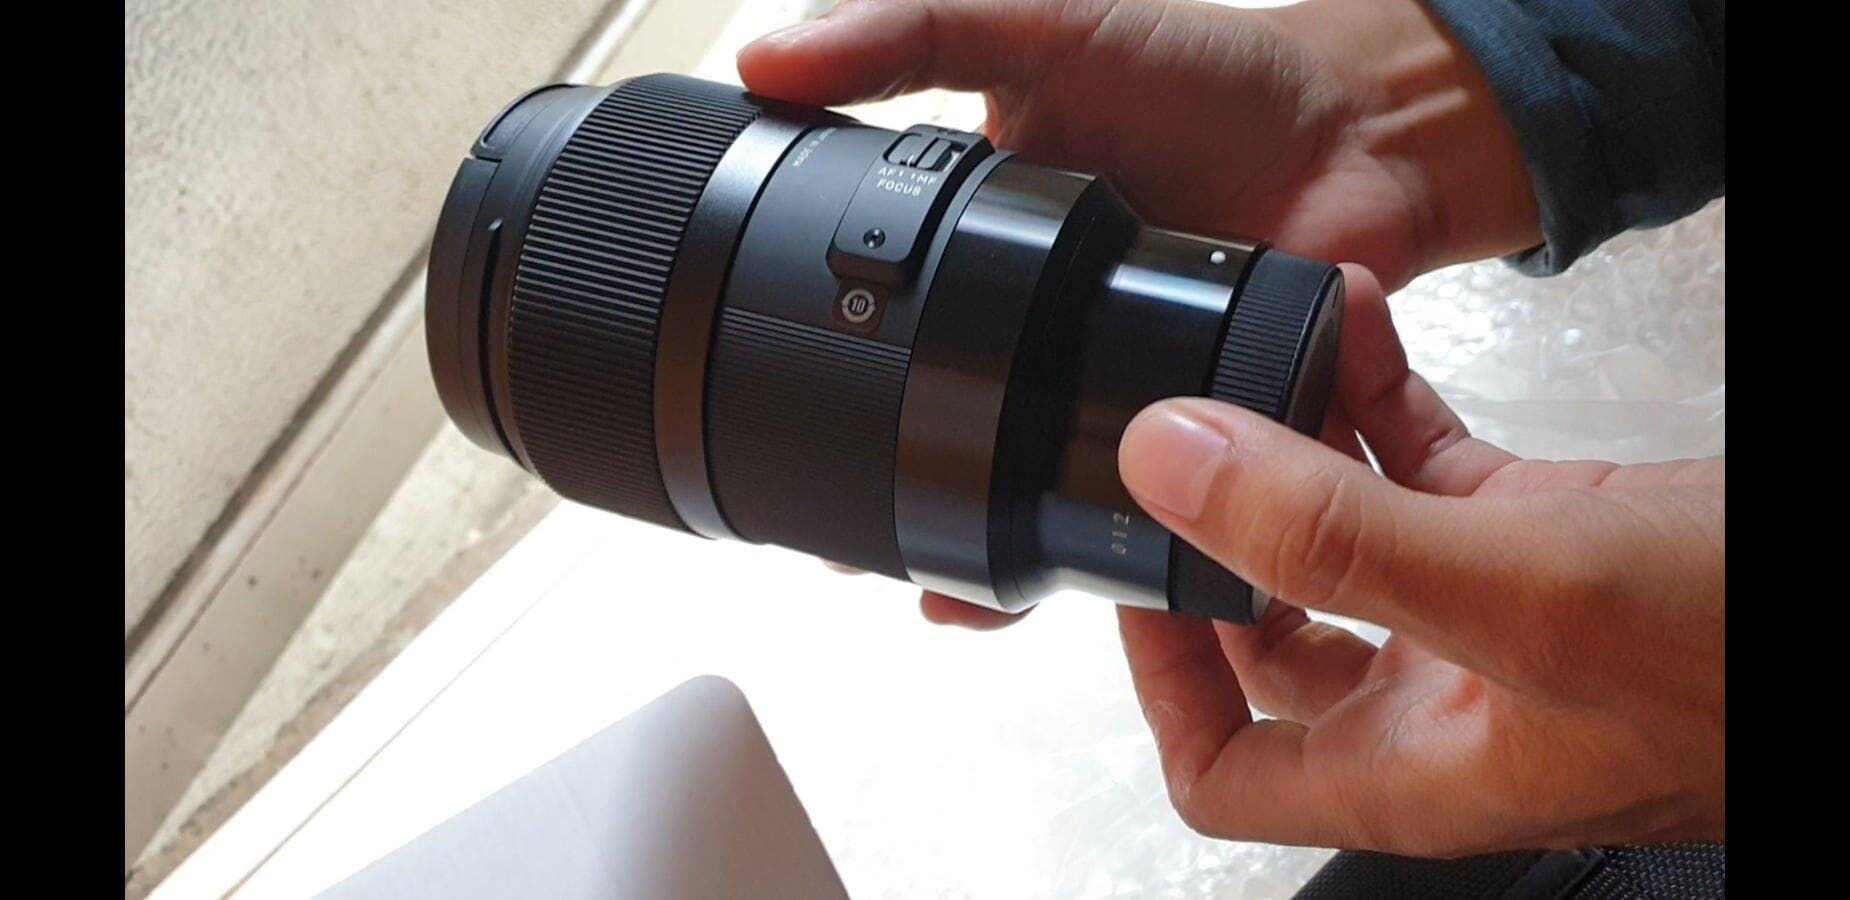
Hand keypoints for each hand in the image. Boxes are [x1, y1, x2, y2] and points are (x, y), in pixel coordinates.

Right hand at [744, 0, 1546, 627]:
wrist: (1367, 132)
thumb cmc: (1215, 77)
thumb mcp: (1042, 34)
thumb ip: (913, 37)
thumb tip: (769, 61)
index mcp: (997, 260)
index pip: (891, 338)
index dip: (837, 397)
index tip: (787, 443)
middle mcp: (1054, 343)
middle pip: (959, 441)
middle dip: (906, 512)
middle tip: (856, 555)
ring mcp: (1134, 396)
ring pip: (1049, 497)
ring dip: (999, 554)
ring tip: (946, 593)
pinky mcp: (1219, 438)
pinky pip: (1168, 518)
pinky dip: (1132, 561)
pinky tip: (1085, 587)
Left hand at [1112, 264, 1723, 853]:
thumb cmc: (1750, 655)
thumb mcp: (1521, 592)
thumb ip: (1336, 538)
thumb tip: (1171, 468)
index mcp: (1416, 763)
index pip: (1227, 768)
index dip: (1159, 681)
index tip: (1131, 565)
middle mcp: (1443, 698)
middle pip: (1273, 630)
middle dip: (1223, 520)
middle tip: (1182, 427)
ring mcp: (1496, 615)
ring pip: (1348, 528)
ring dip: (1296, 433)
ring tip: (1266, 336)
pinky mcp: (1551, 537)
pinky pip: (1432, 468)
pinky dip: (1386, 399)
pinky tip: (1365, 322)